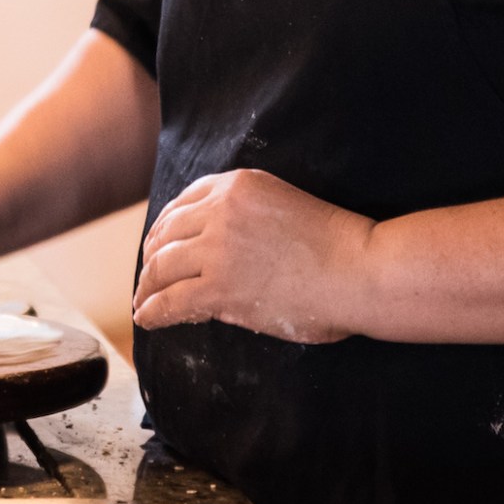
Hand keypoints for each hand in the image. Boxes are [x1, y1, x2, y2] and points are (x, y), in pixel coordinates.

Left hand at [132, 169, 375, 343]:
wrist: (360, 270)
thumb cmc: (336, 245)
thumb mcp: (280, 204)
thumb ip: (242, 216)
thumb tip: (212, 247)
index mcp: (236, 184)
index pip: (184, 203)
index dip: (166, 226)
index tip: (160, 243)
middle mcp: (220, 209)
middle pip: (167, 233)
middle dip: (152, 257)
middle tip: (147, 276)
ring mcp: (218, 248)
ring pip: (162, 266)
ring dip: (147, 286)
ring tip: (143, 300)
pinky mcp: (220, 286)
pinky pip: (171, 299)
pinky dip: (153, 310)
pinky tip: (146, 318)